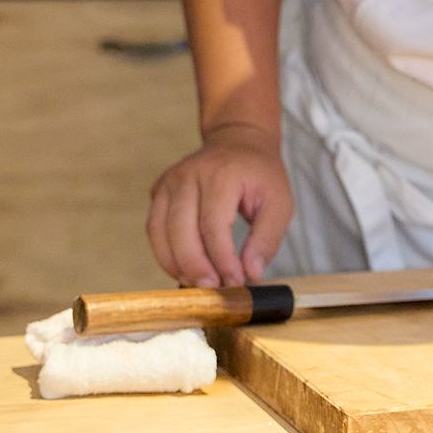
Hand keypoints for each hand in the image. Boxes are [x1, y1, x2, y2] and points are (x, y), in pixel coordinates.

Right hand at [146, 124, 293, 288]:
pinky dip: (165, 254)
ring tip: (198, 284)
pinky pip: (154, 228)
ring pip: (160, 231)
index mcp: (221, 174)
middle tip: (213, 290)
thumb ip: (267, 239)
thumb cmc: (259, 175)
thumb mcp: (279, 202)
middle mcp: (188, 174)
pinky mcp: (158, 190)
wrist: (238, 142)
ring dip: (176, 264)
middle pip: (181, 230)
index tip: (235, 282)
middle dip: (196, 266)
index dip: (222, 259)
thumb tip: (251, 273)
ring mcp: (169, 181)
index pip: (213, 224)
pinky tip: (184, 270)